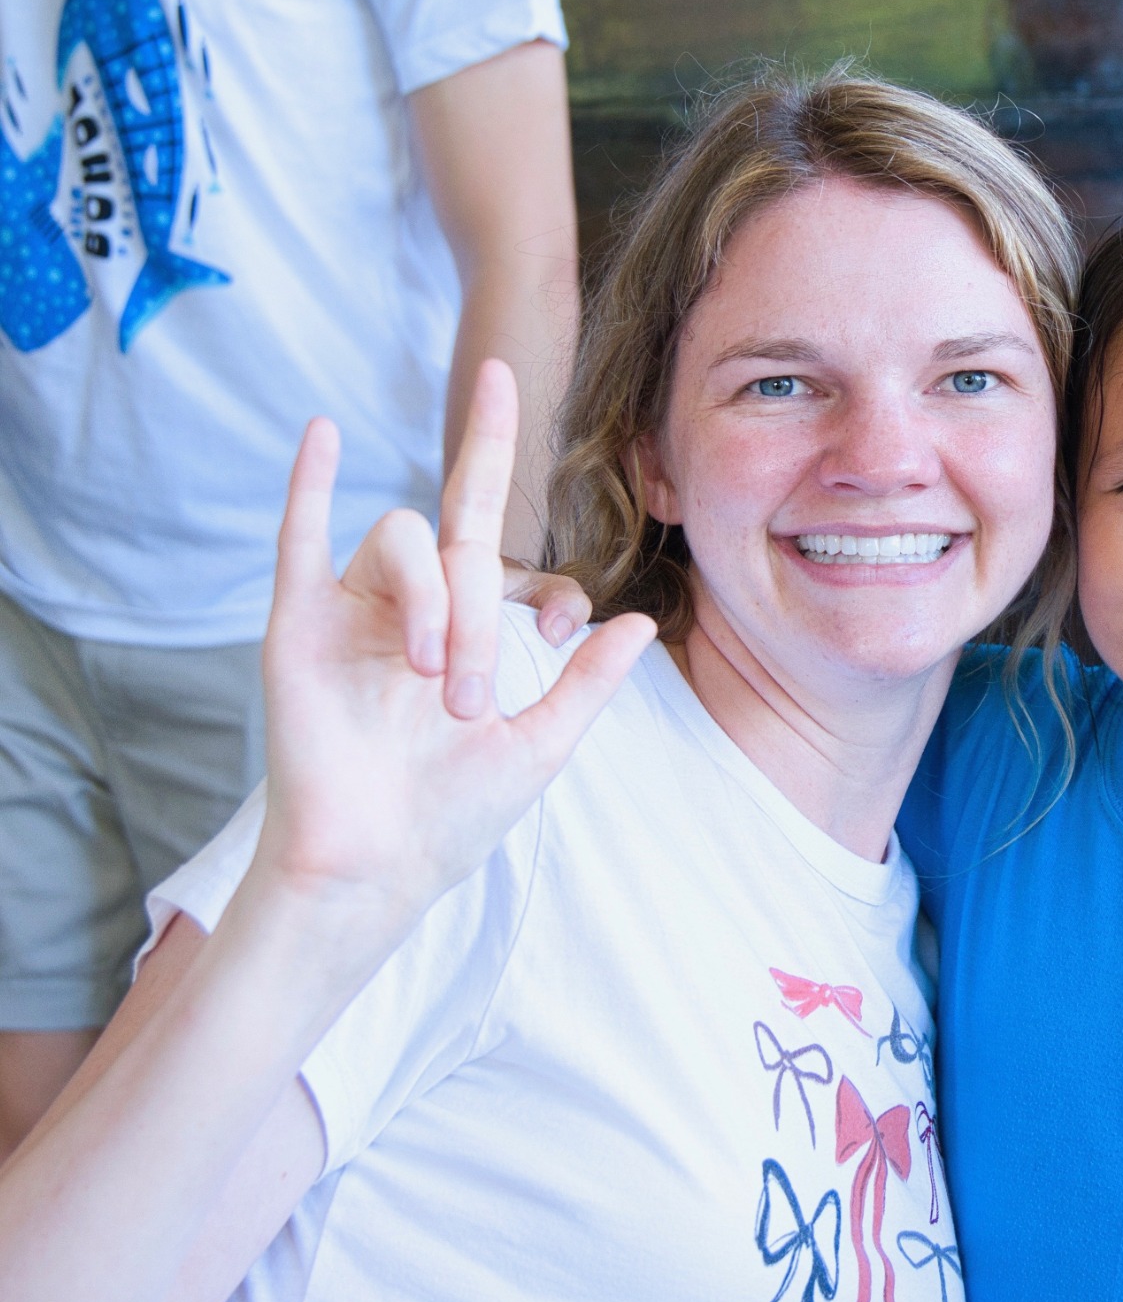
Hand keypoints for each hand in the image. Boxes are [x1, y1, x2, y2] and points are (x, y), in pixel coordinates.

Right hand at [256, 359, 654, 933]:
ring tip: (428, 674)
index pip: (510, 558)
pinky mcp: (300, 625)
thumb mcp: (539, 744)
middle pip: (462, 544)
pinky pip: (300, 536)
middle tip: (471, 694)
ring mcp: (355, 609)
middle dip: (484, 605)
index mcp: (469, 628)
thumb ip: (589, 682)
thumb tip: (642, 621)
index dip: (550, 583)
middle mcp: (412, 607)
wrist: (377, 869)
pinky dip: (311, 481)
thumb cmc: (451, 817)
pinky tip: (324, 432)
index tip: (563, 635)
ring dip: (431, 599)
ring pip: (402, 539)